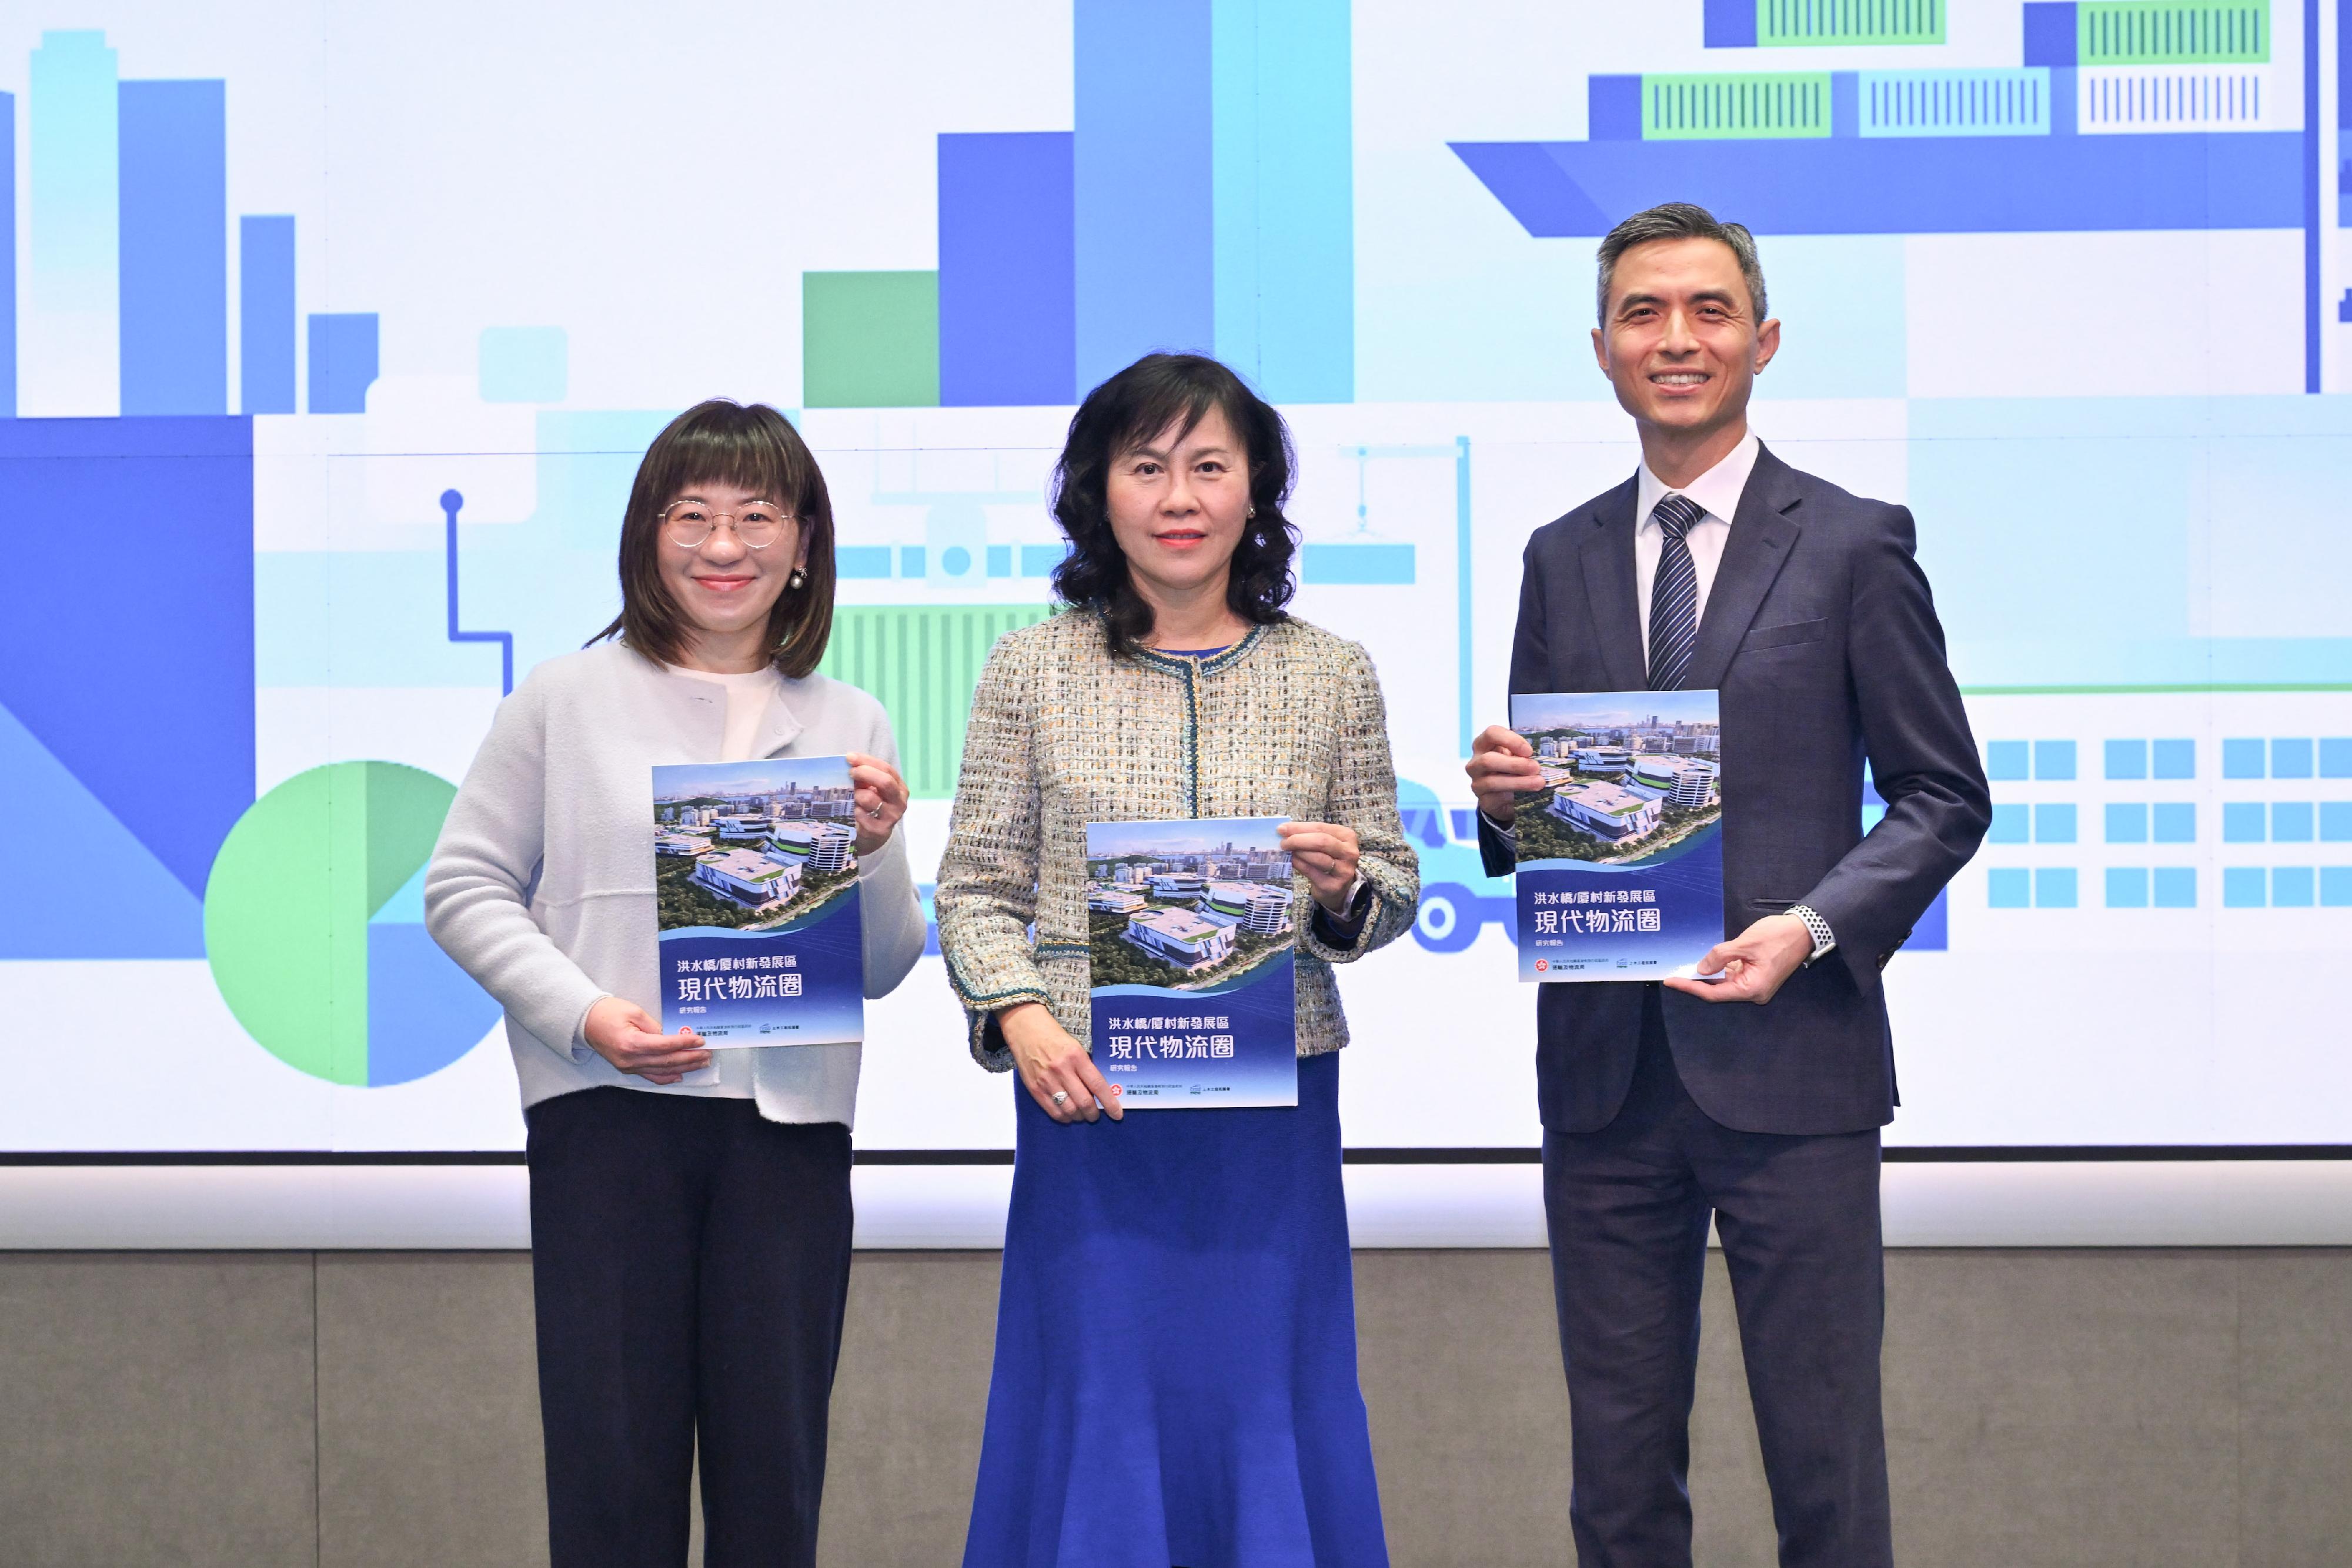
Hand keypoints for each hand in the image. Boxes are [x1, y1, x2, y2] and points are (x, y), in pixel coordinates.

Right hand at [581, 996, 711, 1083]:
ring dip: (684, 1068)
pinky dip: (667, 1077)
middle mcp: (630, 1059)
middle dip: (690, 1058)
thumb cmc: (609, 1012)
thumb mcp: (635, 1012)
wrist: (585, 1021)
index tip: (701, 1040)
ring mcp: (628, 1067)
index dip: (684, 1043)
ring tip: (701, 1063)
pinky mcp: (627, 1068)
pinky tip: (680, 1075)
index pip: (665, 1046)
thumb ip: (655, 1027)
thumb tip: (674, 1037)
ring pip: (661, 1071)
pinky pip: (650, 1075)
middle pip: (666, 1062)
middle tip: (708, 1054)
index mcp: (631, 1043)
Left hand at [845, 751, 908, 856]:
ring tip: (849, 796)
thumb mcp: (870, 788)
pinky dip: (853, 810)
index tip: (849, 757)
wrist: (871, 835)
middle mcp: (899, 801)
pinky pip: (861, 815)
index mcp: (899, 787)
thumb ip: (864, 776)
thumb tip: (848, 763)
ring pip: (870, 798)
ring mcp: (891, 817)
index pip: (886, 769)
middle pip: (885, 782)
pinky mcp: (880, 830)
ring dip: (855, 794)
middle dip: (864, 773)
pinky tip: (851, 811)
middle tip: (850, 773)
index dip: (867, 761)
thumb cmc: (869, 806)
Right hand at [999, 1002, 1121, 1122]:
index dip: (1110, 1103)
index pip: (1097, 1085)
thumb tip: (1098, 1090)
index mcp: (1076, 1057)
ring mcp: (1046, 1080)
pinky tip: (1068, 1115)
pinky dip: (1064, 1117)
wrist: (1025, 1029)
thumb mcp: (1075, 1047)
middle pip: (1084, 1102)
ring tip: (1082, 1115)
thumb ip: (1085, 1067)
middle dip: (1093, 1114)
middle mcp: (1062, 1069)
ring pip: (1069, 1110)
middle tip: (1096, 1115)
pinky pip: (1052, 1111)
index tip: (1117, 1114)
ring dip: (1079, 1117)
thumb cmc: (1053, 1036)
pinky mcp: (1034, 1088)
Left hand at [1279, 821, 1360, 912]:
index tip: (1282, 829)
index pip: (1321, 828)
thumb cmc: (1329, 859)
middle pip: (1321, 841)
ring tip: (1287, 851)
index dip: (1299, 827)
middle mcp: (1349, 853)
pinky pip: (1311, 871)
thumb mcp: (1325, 844)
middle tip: (1283, 842)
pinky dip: (1298, 864)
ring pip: (1317, 857)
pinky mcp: (1332, 885)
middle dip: (1298, 840)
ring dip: (1298, 852)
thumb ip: (1309, 835)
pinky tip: (1292, 860)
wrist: (1339, 887)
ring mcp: (1342, 870)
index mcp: (1347, 836)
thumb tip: (1285, 830)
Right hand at [1467, 725, 1541, 825]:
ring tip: (1539, 782)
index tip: (1529, 751)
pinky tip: (1528, 792)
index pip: (1491, 733)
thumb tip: (1538, 758)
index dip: (1511, 740)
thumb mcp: (1515, 757)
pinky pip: (1497, 796)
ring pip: (1492, 781)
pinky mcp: (1483, 799)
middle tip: (1536, 768)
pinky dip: (1515, 793)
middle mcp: (1475, 762)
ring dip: (1519, 781)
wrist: (1502, 796)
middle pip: (1488, 759)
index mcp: (1483, 745)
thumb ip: (1521, 754)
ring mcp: (1476, 782)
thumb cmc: (1509, 770)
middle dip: (1515, 764)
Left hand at [1662, 914, 1814, 1005]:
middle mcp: (1754, 992)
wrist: (1804, 930)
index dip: (1691, 987)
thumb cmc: (1778, 936)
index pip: (1713, 993)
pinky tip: (1706, 962)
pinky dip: (1720, 969)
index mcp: (1752, 989)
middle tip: (1674, 974)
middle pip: (1718, 990)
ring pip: (1725, 982)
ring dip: (1708, 975)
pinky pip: (1733, 975)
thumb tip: (1701, 969)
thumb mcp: (1745, 944)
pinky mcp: (1757, 976)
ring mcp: (1756, 985)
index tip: (1671, 981)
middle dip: (1697, 982)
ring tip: (1685, 967)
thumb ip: (1721, 956)